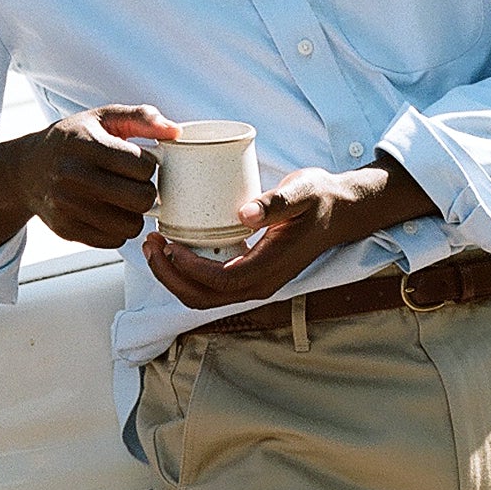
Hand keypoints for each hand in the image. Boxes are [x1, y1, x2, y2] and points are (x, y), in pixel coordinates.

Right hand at [28, 105, 180, 248]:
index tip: (138, 162)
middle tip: (136, 184)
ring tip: (123, 199)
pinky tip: (109, 212)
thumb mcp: (103, 118)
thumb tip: (175, 132)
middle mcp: (72, 176)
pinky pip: (114, 240)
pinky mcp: (66, 229)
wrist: (26, 169)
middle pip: (141, 199)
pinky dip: (118, 229)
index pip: (141, 166)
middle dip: (146, 192)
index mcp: (84, 145)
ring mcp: (67, 206)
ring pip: (131, 225)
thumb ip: (141, 118)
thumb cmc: (73, 140)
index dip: (148, 166)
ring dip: (134, 214)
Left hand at [145, 157, 436, 308]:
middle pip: (203, 297)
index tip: (168, 242)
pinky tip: (173, 249)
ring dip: (173, 278)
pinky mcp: (248, 275)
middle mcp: (260, 284)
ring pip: (203, 297)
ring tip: (155, 247)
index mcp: (269, 268)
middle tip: (150, 244)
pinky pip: (209, 286)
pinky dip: (185, 274)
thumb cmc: (320, 198)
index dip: (187, 268)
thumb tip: (246, 214)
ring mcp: (254, 283)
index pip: (218, 281)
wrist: (340, 210)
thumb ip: (276, 202)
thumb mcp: (302, 191)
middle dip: (169, 277)